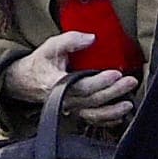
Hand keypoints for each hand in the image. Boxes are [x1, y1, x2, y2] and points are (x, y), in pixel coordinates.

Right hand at [4, 31, 136, 125]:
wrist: (26, 81)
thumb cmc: (40, 63)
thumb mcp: (50, 46)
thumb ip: (70, 40)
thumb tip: (91, 38)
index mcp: (56, 83)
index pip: (82, 85)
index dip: (100, 81)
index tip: (116, 73)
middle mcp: (64, 99)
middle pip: (92, 100)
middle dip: (114, 92)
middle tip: (131, 81)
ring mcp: (70, 107)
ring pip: (93, 114)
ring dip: (113, 111)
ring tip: (129, 103)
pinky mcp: (75, 111)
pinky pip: (92, 120)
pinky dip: (107, 120)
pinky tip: (120, 115)